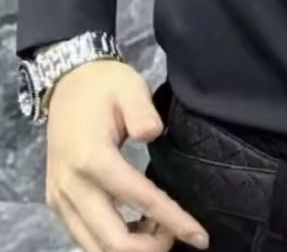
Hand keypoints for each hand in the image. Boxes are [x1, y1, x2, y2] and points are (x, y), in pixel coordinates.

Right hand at [45, 59, 209, 251]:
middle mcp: (71, 186)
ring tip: (161, 230)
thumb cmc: (105, 84)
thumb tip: (153, 135)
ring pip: (93, 246)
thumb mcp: (130, 87)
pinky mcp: (57, 200)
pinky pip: (82, 236)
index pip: (139, 200)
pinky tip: (137, 227)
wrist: (68, 81)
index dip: (173, 221)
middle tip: (179, 235)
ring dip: (130, 247)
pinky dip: (110, 242)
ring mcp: (59, 197)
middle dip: (150, 247)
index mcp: (92, 159)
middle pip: (111, 240)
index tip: (199, 237)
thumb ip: (143, 112)